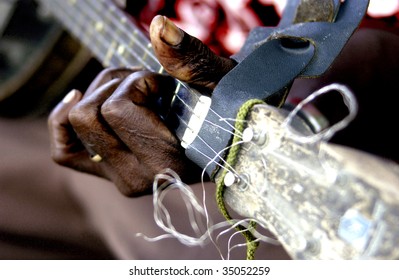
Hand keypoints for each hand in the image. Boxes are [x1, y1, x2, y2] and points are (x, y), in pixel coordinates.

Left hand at [48, 16, 235, 195]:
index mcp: (166, 162)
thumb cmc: (224, 110)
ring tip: (131, 92)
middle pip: (87, 115)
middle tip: (146, 84)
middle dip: (115, 85)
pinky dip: (63, 120)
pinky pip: (64, 151)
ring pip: (75, 123)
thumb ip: (190, 58)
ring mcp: (121, 178)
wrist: (224, 140)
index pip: (117, 110)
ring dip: (99, 94)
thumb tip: (159, 26)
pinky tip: (78, 98)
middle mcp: (139, 178)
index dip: (138, 83)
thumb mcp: (216, 83)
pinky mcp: (109, 174)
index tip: (165, 86)